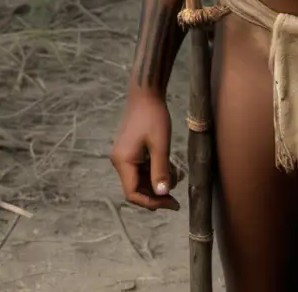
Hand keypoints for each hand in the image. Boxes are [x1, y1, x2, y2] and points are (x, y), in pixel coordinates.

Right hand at [110, 92, 181, 210]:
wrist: (146, 94)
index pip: (133, 193)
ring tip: (178, 176)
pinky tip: (171, 167)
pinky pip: (142, 169)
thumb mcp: (161, 145)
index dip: (152, 202)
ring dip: (158, 182)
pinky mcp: (130, 151)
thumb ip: (161, 171)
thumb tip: (163, 194)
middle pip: (136, 188)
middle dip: (157, 194)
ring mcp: (124, 156)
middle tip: (176, 197)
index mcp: (123, 161)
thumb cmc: (153, 117)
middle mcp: (120, 161)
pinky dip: (156, 171)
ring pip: (141, 179)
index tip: (171, 203)